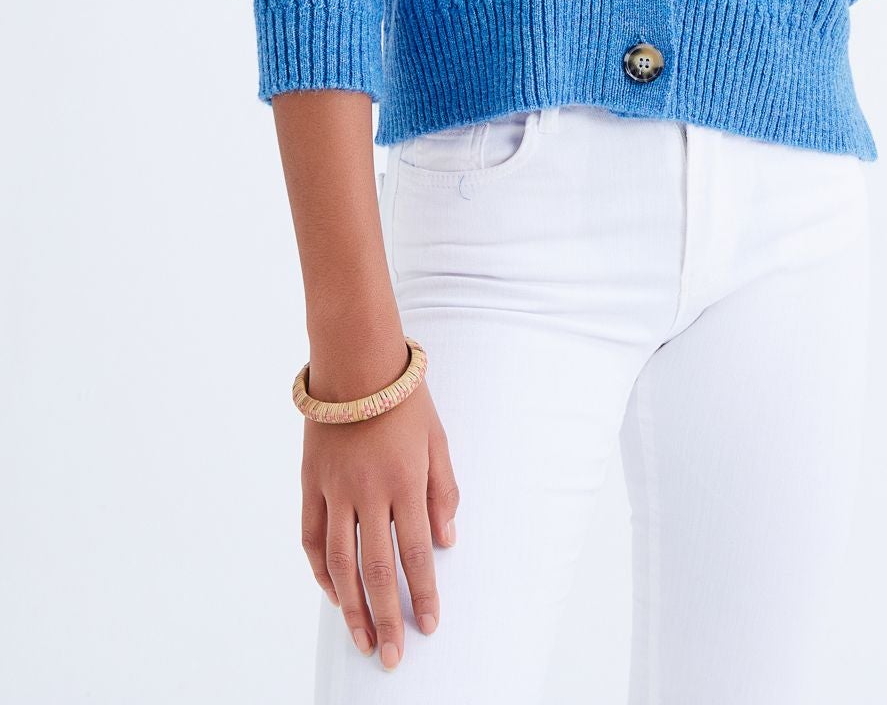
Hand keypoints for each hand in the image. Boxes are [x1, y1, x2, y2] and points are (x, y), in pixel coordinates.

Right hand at [300, 349, 458, 671]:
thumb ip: (443, 490)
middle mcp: (368, 491)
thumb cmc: (405, 398)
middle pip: (376, 568)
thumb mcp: (438, 439)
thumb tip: (447, 541)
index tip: (428, 626)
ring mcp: (335, 489)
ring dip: (351, 607)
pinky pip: (312, 538)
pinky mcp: (311, 483)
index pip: (416, 551)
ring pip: (340, 562)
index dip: (422, 593)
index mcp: (405, 480)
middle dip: (387, 617)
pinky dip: (321, 571)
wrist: (355, 360)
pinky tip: (333, 594)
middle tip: (392, 656)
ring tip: (362, 639)